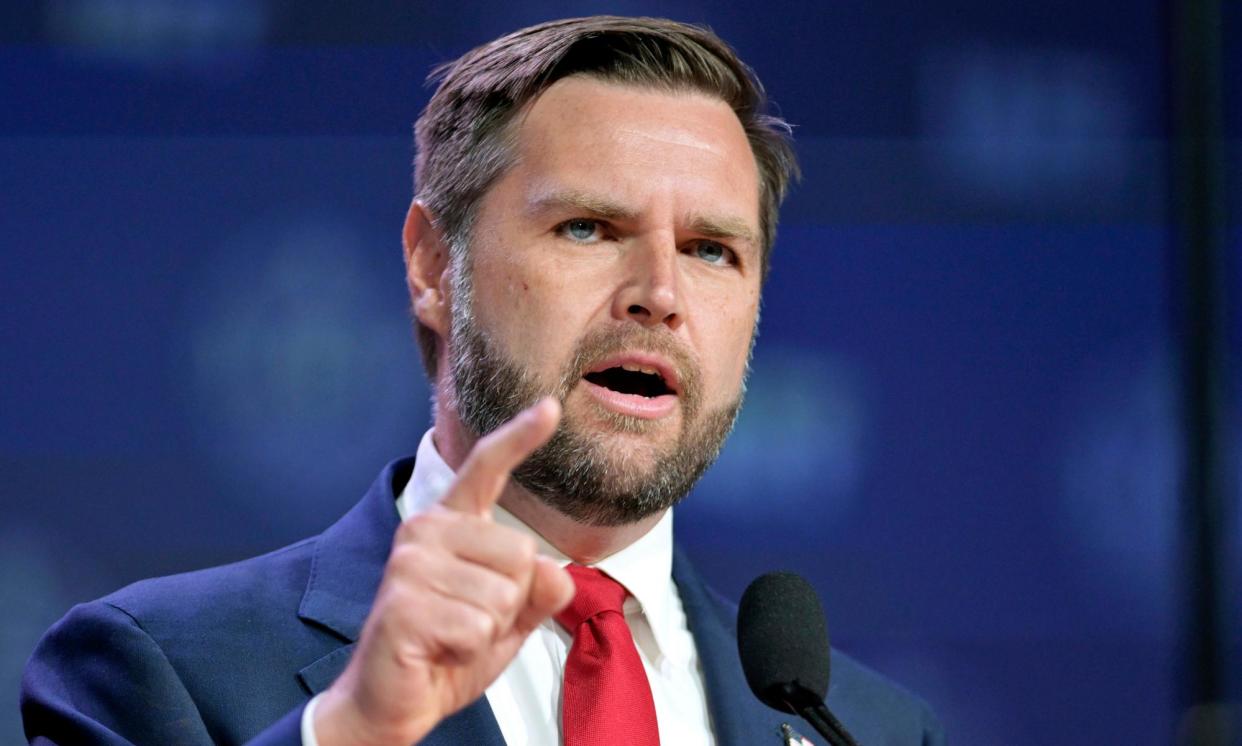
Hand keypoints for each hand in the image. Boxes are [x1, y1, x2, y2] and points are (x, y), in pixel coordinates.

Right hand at [314, 398, 574, 745]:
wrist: (392, 702)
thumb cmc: (448, 651)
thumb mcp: (508, 619)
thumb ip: (537, 591)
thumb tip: (555, 571)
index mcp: (452, 524)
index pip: (488, 470)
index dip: (520, 437)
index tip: (551, 406)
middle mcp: (427, 530)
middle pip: (520, 555)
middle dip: (510, 603)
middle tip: (467, 622)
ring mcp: (410, 564)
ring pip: (504, 594)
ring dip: (488, 629)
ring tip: (450, 636)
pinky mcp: (403, 602)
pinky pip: (479, 625)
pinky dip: (469, 648)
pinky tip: (437, 649)